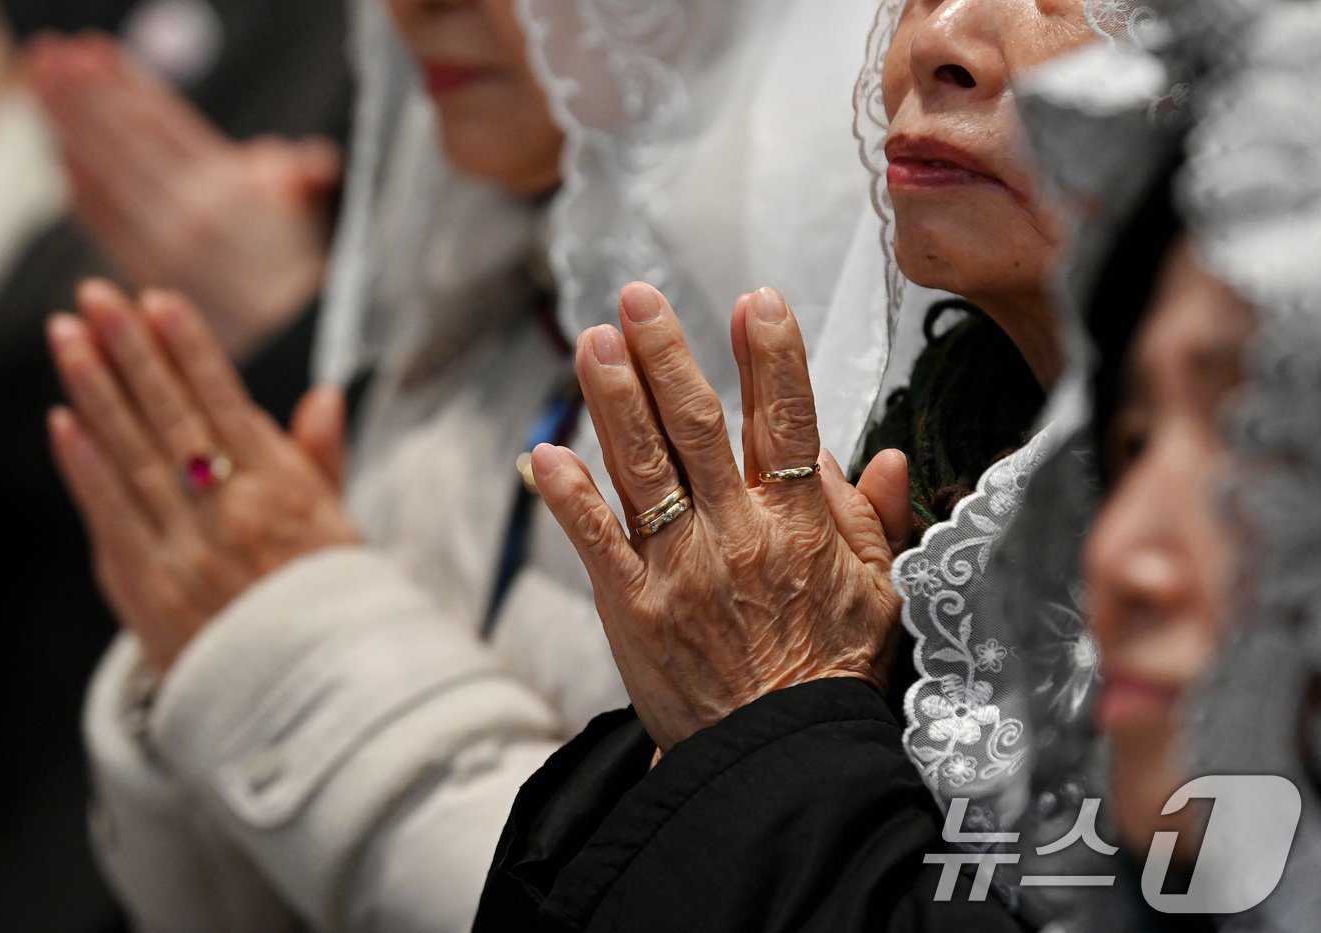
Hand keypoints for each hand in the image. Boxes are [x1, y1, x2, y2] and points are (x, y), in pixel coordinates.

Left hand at [25, 33, 339, 360]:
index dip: (128, 83)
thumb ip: (309, 177)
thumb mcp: (316, 211)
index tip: (97, 51)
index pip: (167, 123)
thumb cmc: (300, 264)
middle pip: (127, 141)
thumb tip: (311, 162)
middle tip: (52, 56)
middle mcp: (193, 215)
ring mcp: (164, 244)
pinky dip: (80, 186)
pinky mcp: (145, 271)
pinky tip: (61, 157)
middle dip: (87, 94)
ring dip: (69, 127)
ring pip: (106, 174)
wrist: (291, 337)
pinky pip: (103, 222)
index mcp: (231, 190)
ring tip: (42, 86)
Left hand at [46, 280, 359, 671]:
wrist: (311, 698)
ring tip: (68, 338)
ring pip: (133, 454)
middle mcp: (233, 511)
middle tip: (95, 297)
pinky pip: (111, 516)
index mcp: (285, 491)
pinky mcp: (150, 588)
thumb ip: (323, 459)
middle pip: (171, 416)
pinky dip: (85, 467)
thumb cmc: (330, 606)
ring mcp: (186, 549)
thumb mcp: (344, 528)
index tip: (159, 302)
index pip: (226, 403)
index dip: (190, 350)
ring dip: (95, 391)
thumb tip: (324, 395)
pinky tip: (65, 422)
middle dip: (131, 350)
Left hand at [530, 284, 911, 751]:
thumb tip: (876, 452)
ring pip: (643, 468)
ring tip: (593, 342)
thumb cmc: (828, 671)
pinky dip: (570, 497)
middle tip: (638, 297)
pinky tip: (544, 454)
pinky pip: (596, 542)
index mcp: (798, 526)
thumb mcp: (878, 594)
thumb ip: (868, 518)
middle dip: (667, 355)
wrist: (776, 759)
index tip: (756, 300)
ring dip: (615, 400)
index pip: (787, 422)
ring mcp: (679, 569)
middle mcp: (735, 534)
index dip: (772, 357)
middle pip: (696, 428)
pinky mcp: (633, 608)